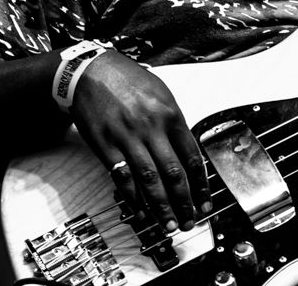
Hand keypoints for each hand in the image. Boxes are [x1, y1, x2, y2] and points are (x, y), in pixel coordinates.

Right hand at [69, 51, 210, 233]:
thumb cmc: (129, 81)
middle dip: (183, 202)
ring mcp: (127, 138)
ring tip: (169, 225)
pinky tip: (139, 213)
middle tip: (189, 222)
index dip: (200, 185)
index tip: (205, 204)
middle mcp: (152, 129)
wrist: (91, 72)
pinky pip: (121, 177)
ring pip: (149, 179)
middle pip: (172, 173)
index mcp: (171, 115)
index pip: (192, 157)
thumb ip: (175, 123)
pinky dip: (132, 199)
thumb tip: (188, 152)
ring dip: (160, 206)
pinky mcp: (105, 146)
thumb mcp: (162, 94)